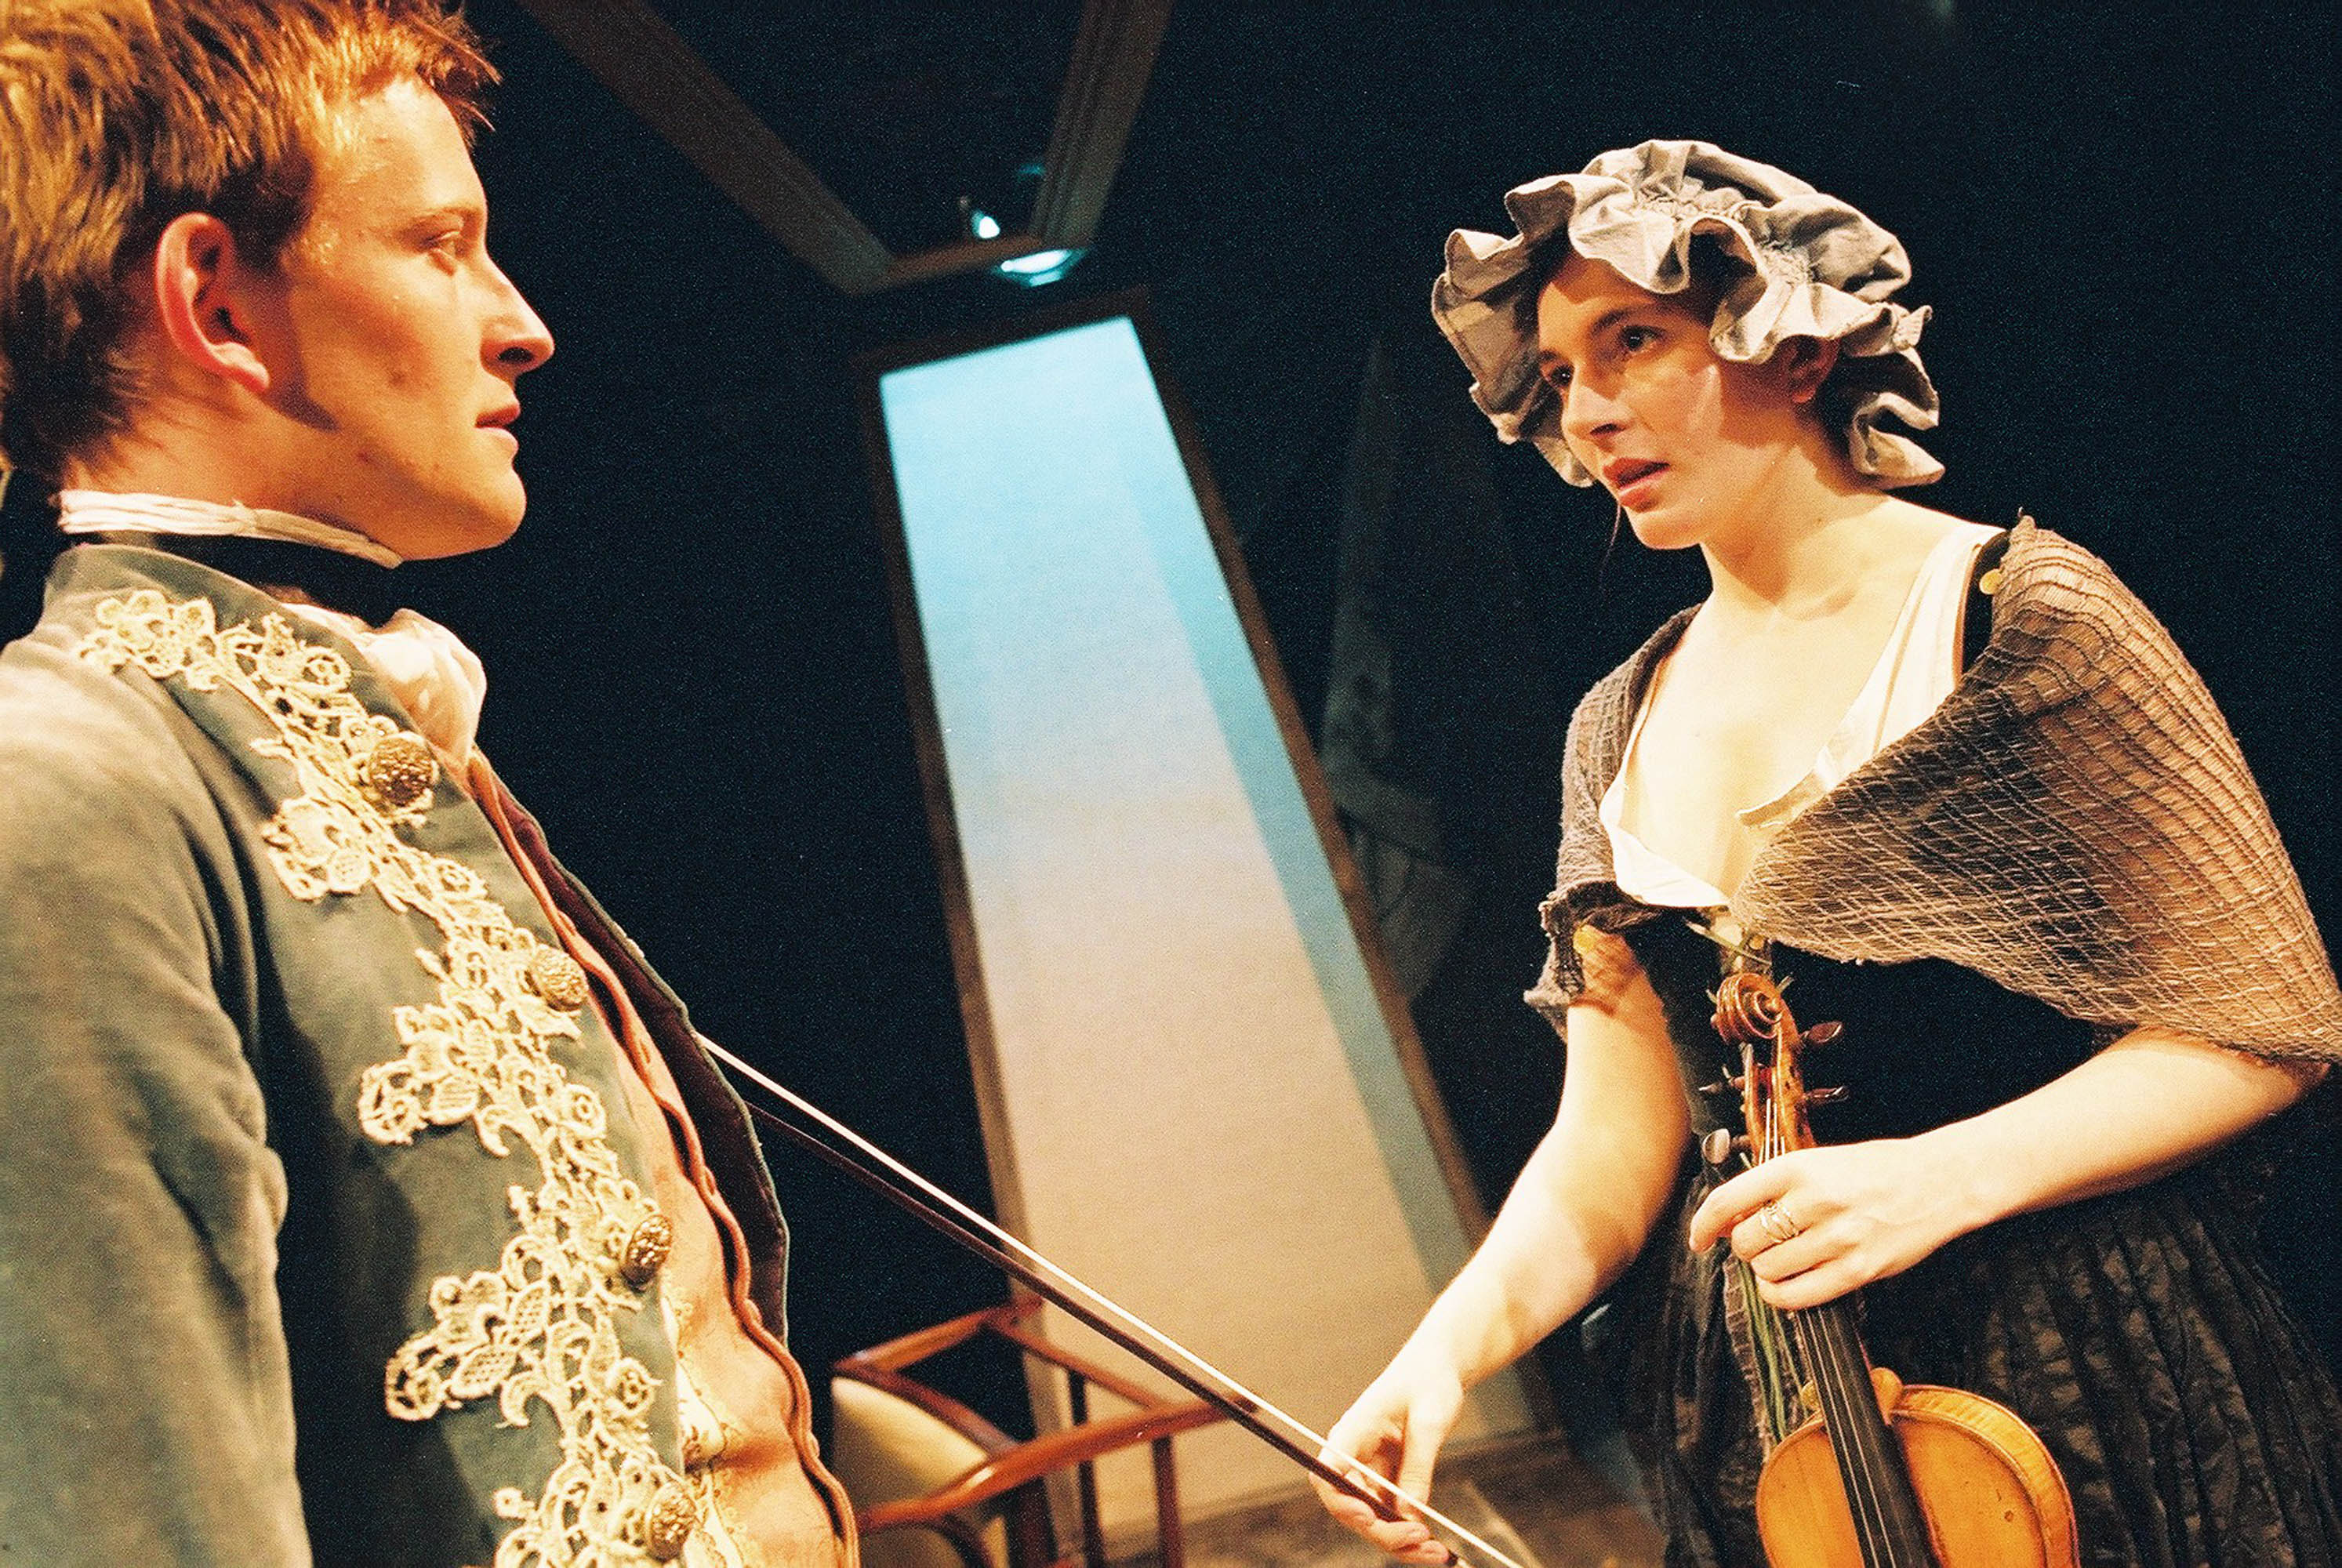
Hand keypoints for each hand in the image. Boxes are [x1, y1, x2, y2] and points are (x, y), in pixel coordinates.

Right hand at [1312, 1359, 1462, 1564]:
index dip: (1342, 1502)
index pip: (1327, 1474)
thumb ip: (1418, 1467)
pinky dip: (1411, 1534)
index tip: (1370, 1518)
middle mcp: (1354, 1455)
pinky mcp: (1388, 1481)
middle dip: (1382, 1531)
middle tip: (1421, 1540)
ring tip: (1436, 1553)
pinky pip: (1393, 1516)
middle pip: (1351, 1507)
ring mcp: (1370, 1471)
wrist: (1438, 1368)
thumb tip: (1410, 1513)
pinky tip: (1435, 1547)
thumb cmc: (1429, 1380)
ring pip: (1373, 1519)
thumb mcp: (1429, 1420)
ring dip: (1400, 1542)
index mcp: (1353, 1431)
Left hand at [1686, 1137, 1973, 1310]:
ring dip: (1765, 1271)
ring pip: (1767, 1269)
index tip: (1699, 1238)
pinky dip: (1781, 1295)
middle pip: (1745, 1241)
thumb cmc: (1877, 1169)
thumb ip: (1778, 1186)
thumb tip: (1733, 1219)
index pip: (1728, 1200)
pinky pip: (1798, 1295)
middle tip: (1760, 1244)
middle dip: (1743, 1247)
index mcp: (1798, 1166)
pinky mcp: (1858, 1269)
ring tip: (1781, 1260)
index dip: (1703, 1224)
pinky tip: (1784, 1286)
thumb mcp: (1821, 1161)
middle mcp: (1814, 1200)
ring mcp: (1837, 1237)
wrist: (1940, 1181)